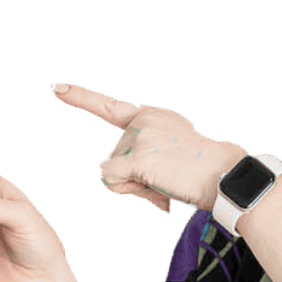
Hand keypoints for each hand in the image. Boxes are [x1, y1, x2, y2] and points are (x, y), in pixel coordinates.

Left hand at [48, 84, 244, 213]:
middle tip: (163, 185)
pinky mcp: (137, 156)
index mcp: (151, 116)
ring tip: (165, 187)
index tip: (56, 88)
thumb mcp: (172, 157)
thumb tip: (121, 180)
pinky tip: (156, 193)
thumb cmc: (205, 173)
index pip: (109, 106)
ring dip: (134, 188)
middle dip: (132, 179)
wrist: (225, 175)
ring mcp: (139, 135)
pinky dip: (129, 193)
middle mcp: (142, 119)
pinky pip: (112, 181)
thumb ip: (146, 160)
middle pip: (113, 158)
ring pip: (111, 172)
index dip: (80, 98)